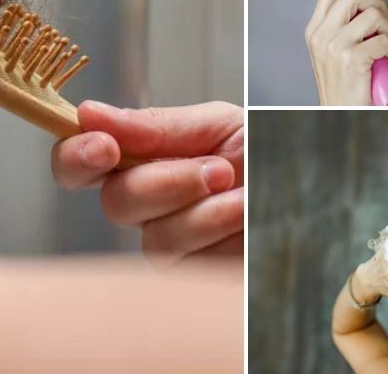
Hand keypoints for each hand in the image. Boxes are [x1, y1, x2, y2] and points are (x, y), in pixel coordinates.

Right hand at [50, 101, 242, 265]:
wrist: (312, 185)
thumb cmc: (260, 150)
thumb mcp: (213, 124)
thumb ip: (152, 126)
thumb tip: (87, 113)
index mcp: (138, 158)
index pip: (78, 162)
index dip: (76, 155)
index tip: (102, 145)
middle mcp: (144, 203)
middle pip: (113, 202)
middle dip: (162, 182)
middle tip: (214, 168)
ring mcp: (167, 240)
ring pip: (150, 235)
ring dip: (199, 207)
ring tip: (237, 187)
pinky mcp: (192, 274)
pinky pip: (184, 259)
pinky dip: (215, 228)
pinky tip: (242, 212)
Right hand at [304, 0, 387, 105]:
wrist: (340, 113)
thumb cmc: (344, 84)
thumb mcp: (333, 50)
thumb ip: (342, 25)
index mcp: (315, 29)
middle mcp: (321, 34)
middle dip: (377, 5)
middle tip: (383, 24)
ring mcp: (335, 46)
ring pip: (373, 16)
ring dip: (387, 30)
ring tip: (385, 46)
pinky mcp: (352, 59)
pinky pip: (384, 40)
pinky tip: (387, 61)